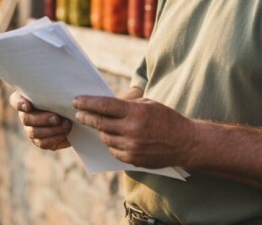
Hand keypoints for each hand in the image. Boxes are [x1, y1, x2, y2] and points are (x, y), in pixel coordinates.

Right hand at [8, 91, 71, 149]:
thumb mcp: (62, 89)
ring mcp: (31, 129)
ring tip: (66, 125)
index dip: (20, 104)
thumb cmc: (67, 96)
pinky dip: (54, 138)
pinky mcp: (41, 141)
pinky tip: (65, 133)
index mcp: (26, 98)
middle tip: (56, 118)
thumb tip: (60, 78)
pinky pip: (42, 143)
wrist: (77, 114)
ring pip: (34, 132)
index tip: (29, 106)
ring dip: (51, 130)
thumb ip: (56, 87)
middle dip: (42, 119)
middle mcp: (26, 115)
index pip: (15, 100)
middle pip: (26, 119)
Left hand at [73, 94, 192, 168]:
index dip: (88, 103)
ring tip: (99, 124)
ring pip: (105, 138)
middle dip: (86, 117)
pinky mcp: (132, 160)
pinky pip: (113, 150)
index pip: (104, 106)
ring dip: (100, 130)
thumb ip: (127, 104)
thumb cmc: (166, 119)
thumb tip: (105, 103)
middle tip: (78, 113)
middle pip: (100, 123)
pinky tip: (113, 137)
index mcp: (136, 112)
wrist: (185, 143)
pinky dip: (111, 143)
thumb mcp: (148, 103)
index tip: (77, 101)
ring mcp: (131, 147)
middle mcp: (132, 130)